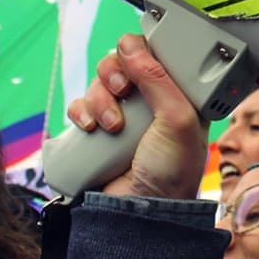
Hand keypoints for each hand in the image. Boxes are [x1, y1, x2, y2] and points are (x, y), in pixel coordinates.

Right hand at [66, 33, 208, 198]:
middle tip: (121, 89)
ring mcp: (123, 115)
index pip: (156, 54)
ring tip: (111, 125)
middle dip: (115, 72)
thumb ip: (159, 79)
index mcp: (177, 94)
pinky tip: (91, 128)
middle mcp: (150, 101)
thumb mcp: (177, 120)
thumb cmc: (172, 171)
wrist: (141, 212)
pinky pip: (80, 106)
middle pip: (121, 62)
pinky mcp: (98, 130)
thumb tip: (131, 46)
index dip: (142, 52)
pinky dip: (81, 111)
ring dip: (99, 98)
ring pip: (98, 83)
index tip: (137, 61)